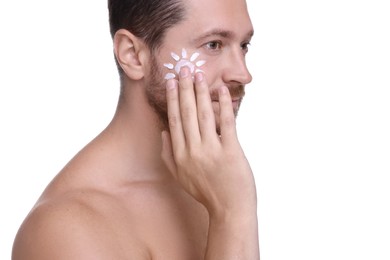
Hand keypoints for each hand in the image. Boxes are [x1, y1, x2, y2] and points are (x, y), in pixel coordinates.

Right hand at [161, 66, 256, 217]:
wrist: (229, 209)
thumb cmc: (206, 192)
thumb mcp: (181, 177)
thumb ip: (168, 155)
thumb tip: (163, 132)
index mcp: (180, 156)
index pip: (174, 121)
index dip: (173, 100)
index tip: (171, 83)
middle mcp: (193, 151)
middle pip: (187, 114)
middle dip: (184, 89)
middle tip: (183, 69)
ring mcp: (211, 151)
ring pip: (203, 115)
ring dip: (200, 92)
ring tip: (198, 75)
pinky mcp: (230, 152)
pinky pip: (227, 123)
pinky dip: (224, 105)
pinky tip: (221, 90)